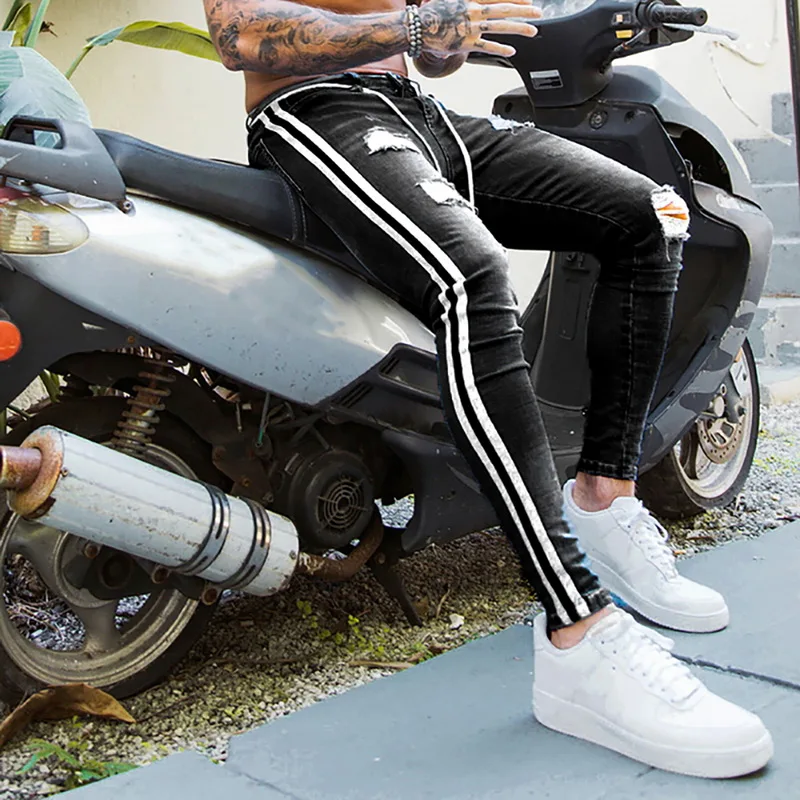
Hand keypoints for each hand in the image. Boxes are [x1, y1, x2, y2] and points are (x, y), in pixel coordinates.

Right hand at [418, 0, 541, 57]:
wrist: (416, 27)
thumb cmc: (431, 14)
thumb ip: (462, 1)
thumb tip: (473, 4)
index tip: (528, 0)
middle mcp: (473, 10)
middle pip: (503, 8)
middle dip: (523, 10)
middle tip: (538, 12)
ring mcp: (470, 27)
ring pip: (500, 26)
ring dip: (518, 28)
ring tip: (533, 31)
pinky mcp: (466, 43)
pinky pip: (487, 46)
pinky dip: (500, 48)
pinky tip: (511, 51)